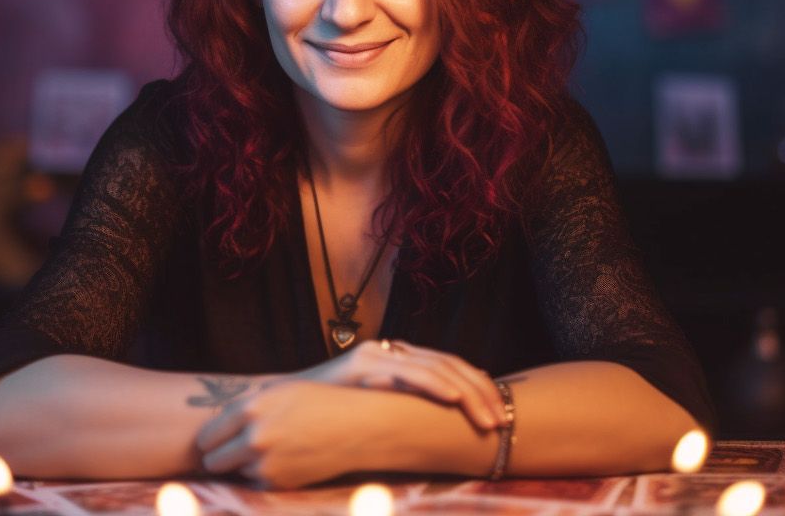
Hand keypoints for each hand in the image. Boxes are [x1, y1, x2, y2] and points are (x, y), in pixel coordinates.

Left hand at [194, 380, 382, 489]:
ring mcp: (267, 464)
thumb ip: (246, 409)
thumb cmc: (320, 402)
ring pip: (237, 473)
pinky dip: (265, 475)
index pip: (206, 436)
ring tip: (273, 449)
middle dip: (221, 457)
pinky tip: (286, 459)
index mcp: (250, 409)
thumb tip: (216, 428)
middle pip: (213, 461)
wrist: (359, 426)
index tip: (215, 442)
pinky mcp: (280, 483)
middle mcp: (254, 438)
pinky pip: (258, 482)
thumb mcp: (279, 393)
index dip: (210, 441)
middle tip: (233, 451)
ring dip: (247, 465)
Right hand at [292, 339, 504, 432]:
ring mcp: (378, 354)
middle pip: (451, 365)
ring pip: (437, 366)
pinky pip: (408, 371)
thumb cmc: (326, 420)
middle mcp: (392, 352)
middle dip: (482, 393)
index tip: (501, 416)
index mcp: (399, 362)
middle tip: (504, 422)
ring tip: (489, 419)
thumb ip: (399, 414)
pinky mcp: (363, 364)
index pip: (450, 369)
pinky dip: (436, 384)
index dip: (479, 389)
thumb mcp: (371, 416)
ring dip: (469, 393)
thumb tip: (435, 433)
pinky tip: (455, 398)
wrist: (281, 410)